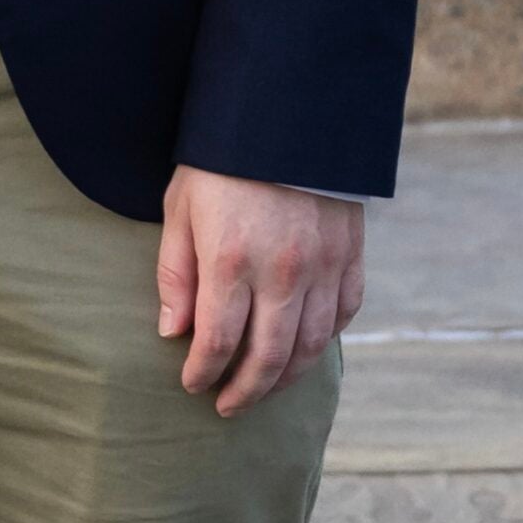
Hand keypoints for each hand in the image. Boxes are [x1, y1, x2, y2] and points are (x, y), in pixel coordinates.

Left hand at [158, 166, 363, 416]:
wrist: (286, 114)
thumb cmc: (221, 162)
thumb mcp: (180, 207)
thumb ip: (175, 272)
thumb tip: (173, 331)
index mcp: (231, 261)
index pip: (217, 342)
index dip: (203, 372)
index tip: (192, 386)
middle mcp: (283, 274)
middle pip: (268, 358)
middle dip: (245, 391)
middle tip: (227, 407)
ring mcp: (323, 268)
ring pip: (309, 346)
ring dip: (285, 378)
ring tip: (263, 389)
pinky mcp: (350, 257)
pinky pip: (342, 315)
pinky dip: (323, 340)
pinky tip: (303, 348)